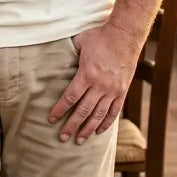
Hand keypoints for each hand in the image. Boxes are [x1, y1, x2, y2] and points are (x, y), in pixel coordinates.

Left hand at [48, 24, 141, 143]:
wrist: (125, 36)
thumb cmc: (99, 37)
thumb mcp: (79, 42)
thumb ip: (68, 52)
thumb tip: (55, 55)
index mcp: (87, 74)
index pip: (70, 97)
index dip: (60, 110)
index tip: (51, 119)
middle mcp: (100, 85)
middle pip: (83, 111)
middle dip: (71, 126)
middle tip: (62, 138)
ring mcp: (113, 90)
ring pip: (98, 115)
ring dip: (88, 129)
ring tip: (79, 140)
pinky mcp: (122, 91)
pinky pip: (114, 111)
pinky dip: (106, 123)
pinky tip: (98, 132)